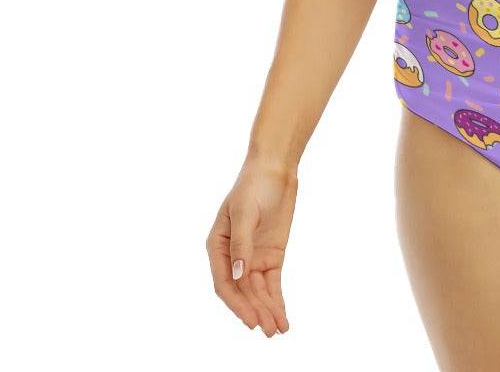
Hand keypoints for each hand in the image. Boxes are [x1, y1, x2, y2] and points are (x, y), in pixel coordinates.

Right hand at [206, 157, 298, 335]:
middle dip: (255, 311)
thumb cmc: (253, 185)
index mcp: (217, 246)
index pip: (224, 283)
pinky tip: (282, 318)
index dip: (237, 303)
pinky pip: (272, 284)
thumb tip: (239, 275)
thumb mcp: (244, 212)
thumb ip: (241, 244)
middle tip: (268, 329)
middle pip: (243, 291)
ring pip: (258, 292)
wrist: (275, 168)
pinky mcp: (271, 256)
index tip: (252, 319)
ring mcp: (252, 258)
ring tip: (277, 330)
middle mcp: (233, 257)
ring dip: (267, 311)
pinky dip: (276, 301)